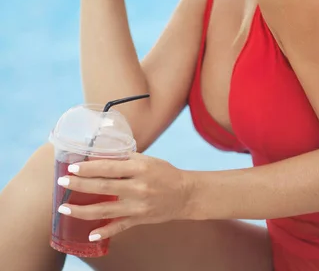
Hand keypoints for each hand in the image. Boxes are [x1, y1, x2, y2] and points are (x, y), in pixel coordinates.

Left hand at [57, 153, 191, 241]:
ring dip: (82, 210)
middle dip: (79, 185)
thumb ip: (126, 159)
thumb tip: (100, 156)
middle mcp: (137, 187)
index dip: (89, 167)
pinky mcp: (139, 219)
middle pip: (103, 187)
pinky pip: (118, 227)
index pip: (109, 167)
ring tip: (64, 208)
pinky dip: (104, 231)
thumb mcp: (147, 160)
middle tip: (62, 182)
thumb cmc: (165, 173)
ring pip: (105, 210)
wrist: (185, 194)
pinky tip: (89, 233)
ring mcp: (138, 206)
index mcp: (139, 168)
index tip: (73, 167)